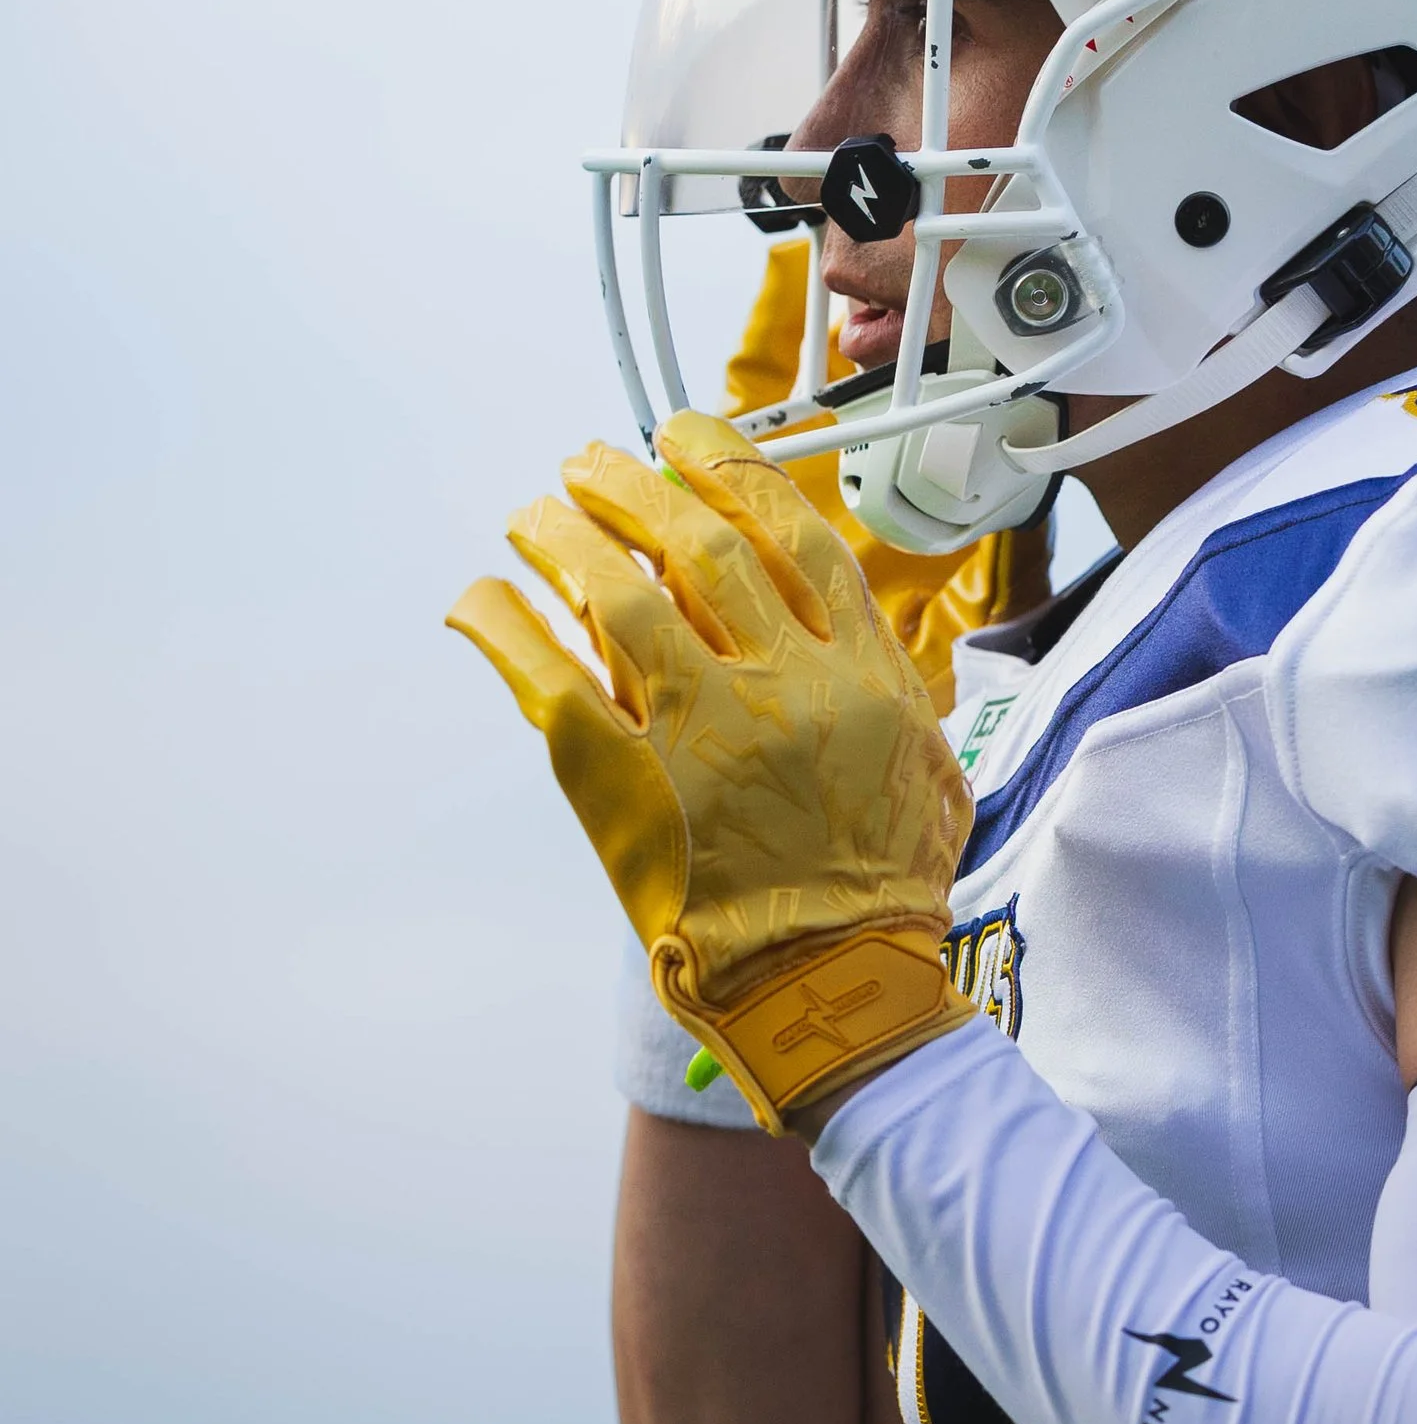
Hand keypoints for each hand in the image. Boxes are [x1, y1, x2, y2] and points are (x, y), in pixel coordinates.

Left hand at [447, 411, 973, 1131]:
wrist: (832, 984)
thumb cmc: (882, 889)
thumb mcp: (926, 766)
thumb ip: (887, 685)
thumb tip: (842, 625)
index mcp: (863, 671)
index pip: (792, 533)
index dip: (732, 470)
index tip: (687, 439)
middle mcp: (787, 681)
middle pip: (698, 542)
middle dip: (636, 485)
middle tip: (590, 462)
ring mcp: (705, 728)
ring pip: (617, 591)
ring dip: (565, 535)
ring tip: (534, 511)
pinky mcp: (628, 781)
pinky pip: (549, 677)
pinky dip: (506, 625)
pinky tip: (483, 596)